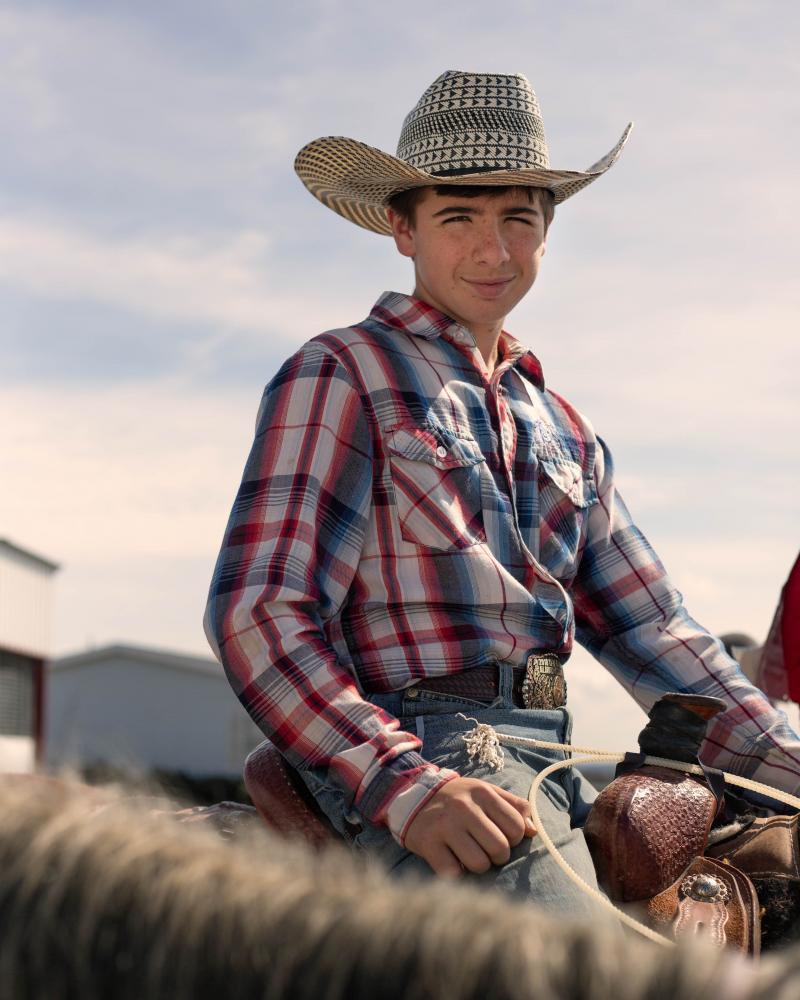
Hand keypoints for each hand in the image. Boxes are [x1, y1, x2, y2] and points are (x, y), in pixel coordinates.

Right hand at [404, 777, 535, 877]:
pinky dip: (456, 874)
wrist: (411, 796)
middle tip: (486, 850)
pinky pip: (453, 873)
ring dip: (477, 866)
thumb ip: (513, 807)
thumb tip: (534, 831)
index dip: (514, 839)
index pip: (516, 827)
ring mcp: (445, 826)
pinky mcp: (428, 844)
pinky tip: (452, 861)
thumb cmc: (457, 799)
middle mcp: (464, 808)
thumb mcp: (485, 793)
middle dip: (498, 856)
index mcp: (482, 793)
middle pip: (500, 848)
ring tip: (469, 855)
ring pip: (479, 864)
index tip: (501, 836)